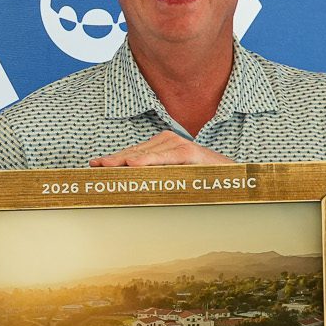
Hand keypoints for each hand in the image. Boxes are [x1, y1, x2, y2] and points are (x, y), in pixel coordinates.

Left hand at [90, 133, 230, 166]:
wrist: (232, 176)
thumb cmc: (200, 179)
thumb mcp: (172, 177)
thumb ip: (153, 176)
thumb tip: (128, 184)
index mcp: (161, 146)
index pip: (131, 153)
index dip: (112, 159)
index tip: (92, 165)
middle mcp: (168, 141)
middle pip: (134, 152)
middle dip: (114, 160)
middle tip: (94, 167)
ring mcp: (178, 145)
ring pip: (146, 154)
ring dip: (125, 160)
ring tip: (107, 166)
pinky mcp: (190, 153)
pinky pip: (166, 158)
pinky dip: (150, 161)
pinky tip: (134, 165)